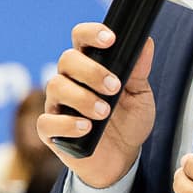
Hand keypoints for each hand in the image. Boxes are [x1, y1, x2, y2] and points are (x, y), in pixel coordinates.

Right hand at [36, 27, 155, 190]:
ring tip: (104, 113)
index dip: (91, 33)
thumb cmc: (128, 122)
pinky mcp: (50, 131)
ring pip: (56, 87)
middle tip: (114, 87)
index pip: (81, 38)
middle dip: (91, 71)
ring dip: (82, 98)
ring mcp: (57, 105)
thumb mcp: (140, 96)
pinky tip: (86, 128)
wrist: (122, 159)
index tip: (110, 39)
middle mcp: (69, 81)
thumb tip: (145, 42)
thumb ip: (140, 71)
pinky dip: (67, 124)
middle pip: (66, 59)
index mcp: (89, 66)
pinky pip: (47, 121)